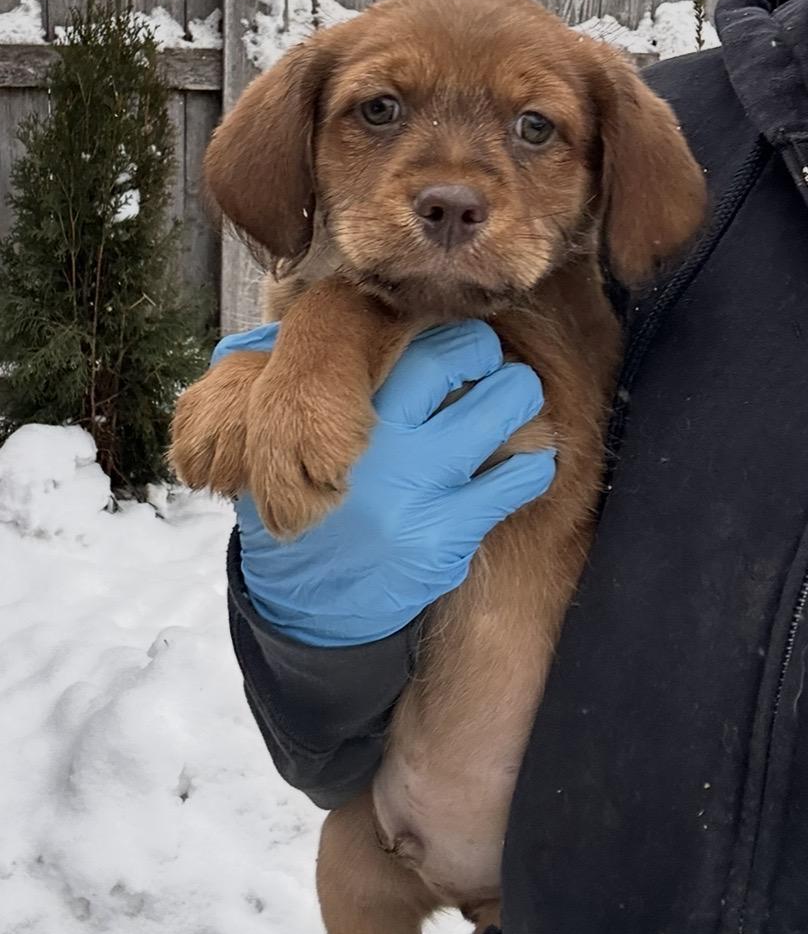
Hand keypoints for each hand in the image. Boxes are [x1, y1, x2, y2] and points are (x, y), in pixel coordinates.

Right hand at [215, 320, 555, 646]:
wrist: (308, 606)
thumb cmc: (299, 502)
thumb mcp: (270, 436)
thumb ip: (270, 377)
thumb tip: (268, 333)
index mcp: (330, 407)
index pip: (403, 333)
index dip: (440, 327)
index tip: (451, 336)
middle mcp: (377, 441)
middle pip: (462, 355)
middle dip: (485, 352)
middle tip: (486, 366)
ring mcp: (417, 488)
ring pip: (507, 406)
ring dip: (519, 399)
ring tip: (509, 407)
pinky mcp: (447, 534)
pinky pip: (520, 475)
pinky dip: (531, 462)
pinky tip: (517, 467)